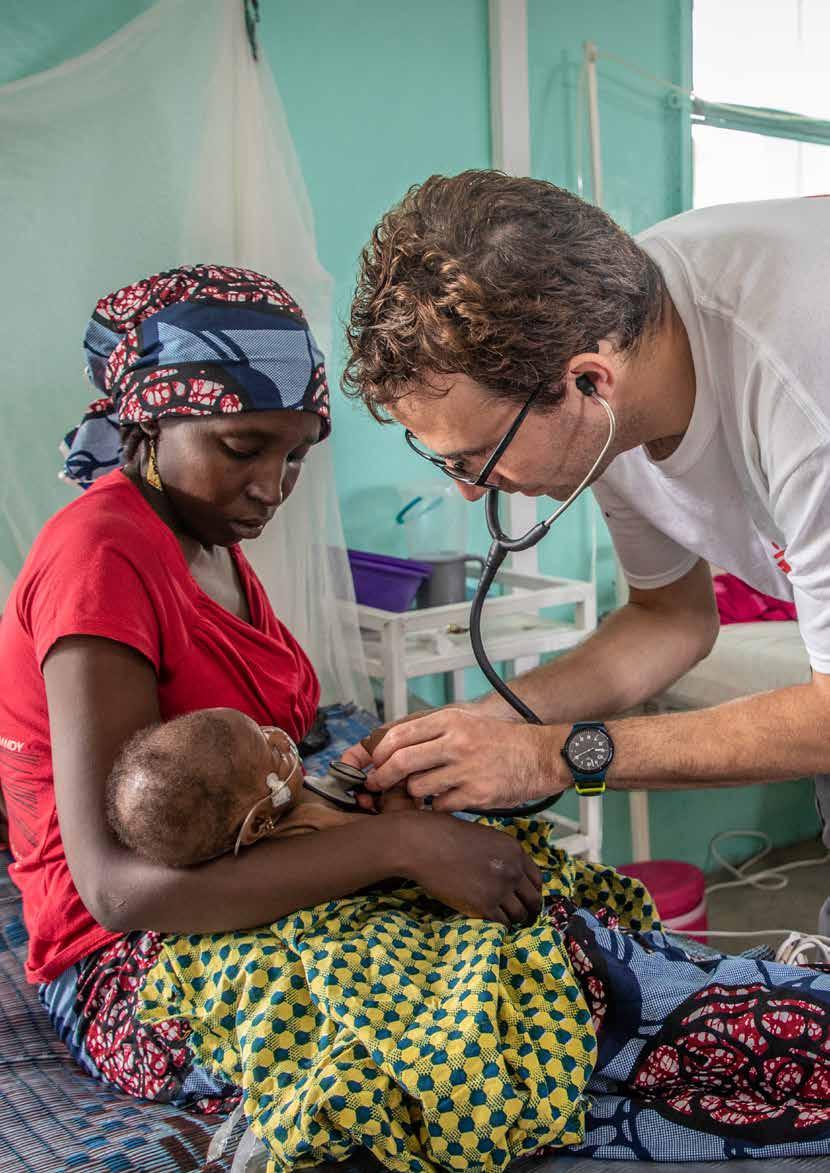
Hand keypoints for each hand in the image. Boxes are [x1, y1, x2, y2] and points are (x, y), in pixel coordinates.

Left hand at [360, 708, 568, 811]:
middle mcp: (456, 743)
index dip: (378, 754)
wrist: (542, 756)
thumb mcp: (467, 723)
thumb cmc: (502, 740)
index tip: (373, 764)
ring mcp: (466, 770)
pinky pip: (442, 805)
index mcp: (450, 722)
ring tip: (426, 790)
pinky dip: (440, 805)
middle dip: (382, 778)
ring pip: (418, 788)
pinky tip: (450, 798)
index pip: (398, 736)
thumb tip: (394, 747)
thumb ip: (434, 733)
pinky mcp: (477, 794)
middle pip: (400, 763)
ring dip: (416, 793)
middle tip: (376, 786)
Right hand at [395, 810, 542, 924]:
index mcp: (515, 850)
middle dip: (530, 910)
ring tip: (507, 921)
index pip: (537, 879)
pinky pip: (501, 922)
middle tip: (524, 917)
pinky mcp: (484, 905)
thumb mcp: (486, 837)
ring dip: (514, 919)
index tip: (528, 899)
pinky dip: (500, 925)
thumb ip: (503, 855)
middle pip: (533, 899)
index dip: (534, 892)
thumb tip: (509, 874)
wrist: (425, 845)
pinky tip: (494, 922)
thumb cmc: (448, 836)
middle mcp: (513, 870)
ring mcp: (500, 889)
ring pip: (519, 914)